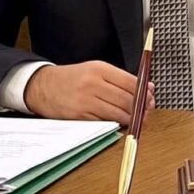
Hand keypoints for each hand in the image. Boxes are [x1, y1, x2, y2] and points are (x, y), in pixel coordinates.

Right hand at [24, 61, 155, 124]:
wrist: (42, 86)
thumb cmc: (72, 78)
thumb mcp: (95, 70)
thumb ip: (120, 78)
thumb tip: (147, 87)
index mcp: (99, 69)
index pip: (130, 82)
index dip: (144, 93)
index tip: (151, 98)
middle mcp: (93, 83)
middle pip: (127, 99)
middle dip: (141, 108)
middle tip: (147, 112)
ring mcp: (86, 100)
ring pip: (118, 113)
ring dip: (131, 119)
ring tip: (136, 120)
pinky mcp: (80, 116)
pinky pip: (105, 122)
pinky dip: (116, 124)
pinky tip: (120, 123)